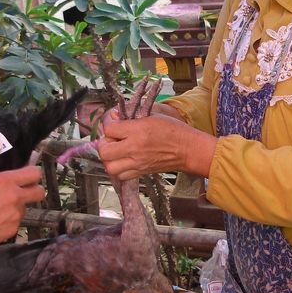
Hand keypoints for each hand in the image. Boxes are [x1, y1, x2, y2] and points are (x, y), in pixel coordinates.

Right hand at [0, 166, 44, 250]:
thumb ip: (0, 181)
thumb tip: (8, 180)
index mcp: (6, 181)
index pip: (34, 173)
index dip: (34, 175)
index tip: (31, 178)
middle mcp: (15, 197)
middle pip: (39, 192)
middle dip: (35, 192)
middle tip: (26, 193)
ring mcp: (15, 214)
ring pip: (24, 209)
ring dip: (15, 209)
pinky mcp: (12, 229)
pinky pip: (15, 223)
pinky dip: (8, 222)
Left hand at [98, 115, 215, 179]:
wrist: (187, 149)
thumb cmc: (173, 130)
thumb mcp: (152, 116)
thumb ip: (131, 118)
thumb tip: (115, 118)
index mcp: (137, 131)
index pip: (109, 129)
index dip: (109, 126)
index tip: (115, 125)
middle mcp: (134, 148)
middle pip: (104, 151)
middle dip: (104, 144)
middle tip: (111, 140)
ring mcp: (137, 163)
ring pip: (110, 167)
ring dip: (109, 159)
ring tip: (116, 152)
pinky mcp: (141, 172)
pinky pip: (121, 175)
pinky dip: (118, 169)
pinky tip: (124, 160)